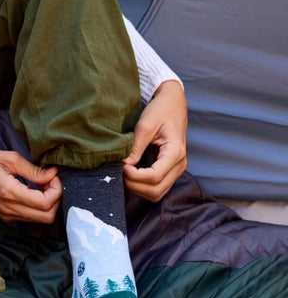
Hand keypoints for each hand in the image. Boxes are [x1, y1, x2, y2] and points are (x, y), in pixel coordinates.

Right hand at [0, 147, 61, 223]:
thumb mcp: (9, 158)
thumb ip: (33, 170)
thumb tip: (52, 174)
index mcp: (10, 193)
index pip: (46, 203)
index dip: (56, 189)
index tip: (52, 175)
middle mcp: (8, 209)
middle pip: (47, 217)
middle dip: (55, 199)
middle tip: (50, 182)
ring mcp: (5, 215)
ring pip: (39, 220)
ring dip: (46, 204)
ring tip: (41, 185)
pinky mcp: (3, 216)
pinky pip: (28, 218)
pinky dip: (36, 207)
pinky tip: (31, 191)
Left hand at [123, 79, 187, 201]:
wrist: (172, 104)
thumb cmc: (160, 111)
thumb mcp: (145, 125)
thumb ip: (135, 147)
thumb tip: (124, 164)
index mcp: (175, 153)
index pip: (155, 176)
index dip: (135, 176)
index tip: (121, 166)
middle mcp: (179, 165)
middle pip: (156, 190)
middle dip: (134, 185)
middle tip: (118, 172)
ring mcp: (176, 169)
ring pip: (156, 193)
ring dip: (137, 188)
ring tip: (123, 174)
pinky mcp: (170, 170)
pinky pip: (157, 187)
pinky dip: (142, 186)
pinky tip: (129, 176)